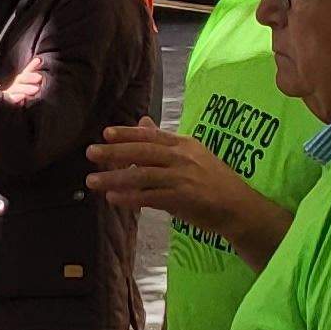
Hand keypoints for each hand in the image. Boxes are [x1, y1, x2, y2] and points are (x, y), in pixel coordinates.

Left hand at [87, 123, 256, 231]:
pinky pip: (150, 196)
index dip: (128, 133)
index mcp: (184, 144)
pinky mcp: (183, 198)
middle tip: (90, 153)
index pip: (151, 135)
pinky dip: (130, 197)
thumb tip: (141, 121)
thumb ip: (163, 141)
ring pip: (142, 175)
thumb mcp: (191, 155)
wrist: (239, 207)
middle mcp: (182, 157)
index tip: (106, 133)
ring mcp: (182, 177)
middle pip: (143, 151)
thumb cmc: (213, 181)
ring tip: (92, 181)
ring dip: (114, 178)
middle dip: (114, 152)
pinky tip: (114, 199)